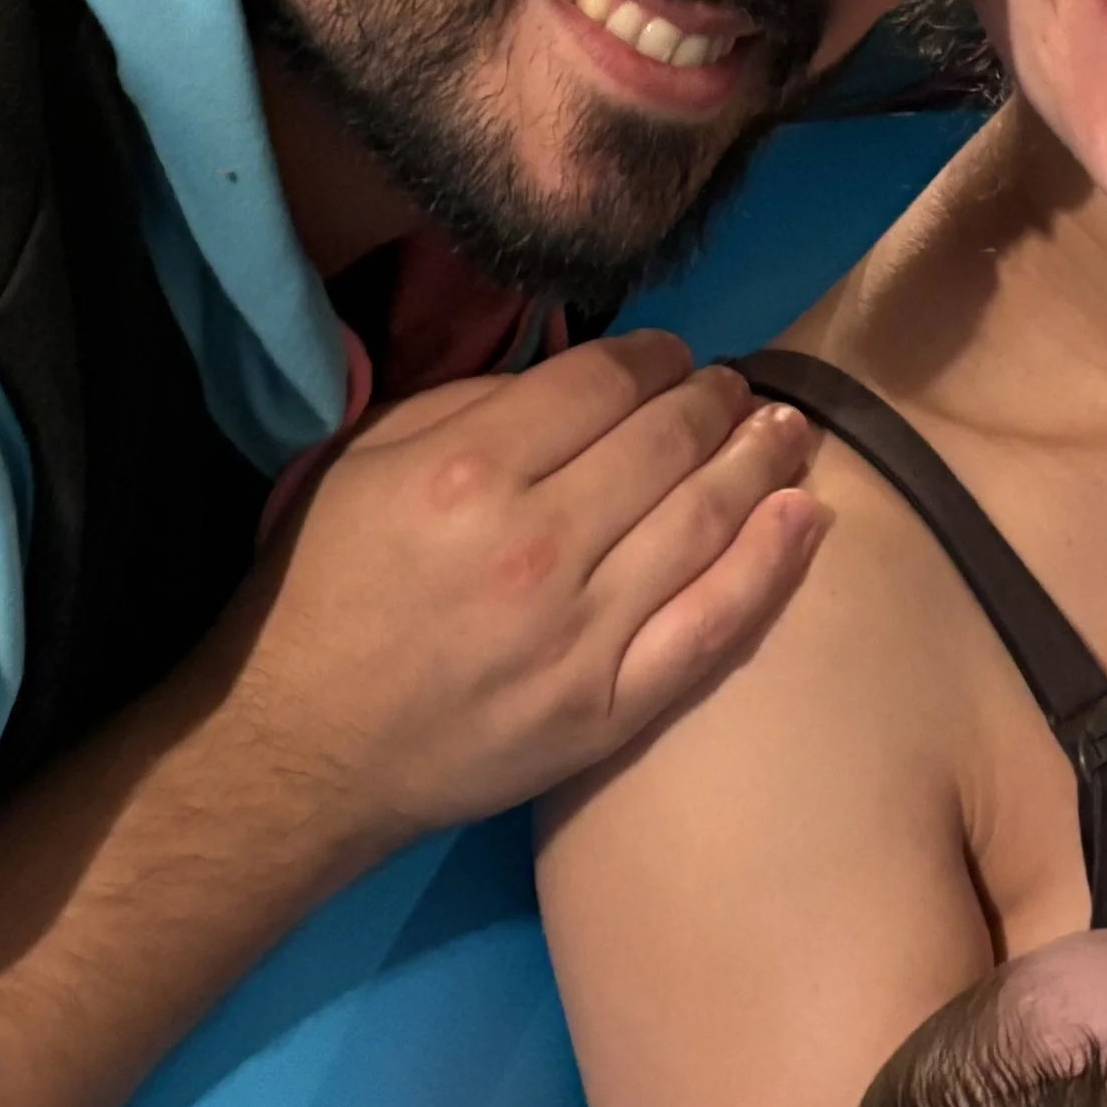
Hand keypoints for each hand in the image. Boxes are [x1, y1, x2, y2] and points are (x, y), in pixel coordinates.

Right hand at [206, 331, 820, 852]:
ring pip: (703, 520)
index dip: (655, 357)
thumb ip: (465, 405)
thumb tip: (571, 373)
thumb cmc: (323, 594)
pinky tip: (806, 516)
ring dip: (759, 462)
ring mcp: (582, 631)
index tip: (673, 355)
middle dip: (716, 401)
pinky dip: (770, 565)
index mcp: (469, 471)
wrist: (300, 751)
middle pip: (666, 443)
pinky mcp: (609, 706)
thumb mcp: (360, 463)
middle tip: (740, 388)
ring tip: (789, 430)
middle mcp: (537, 544)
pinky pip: (713, 625)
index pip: (602, 384)